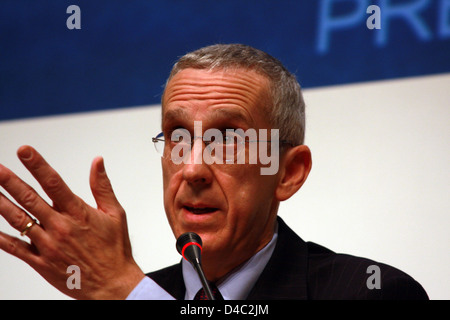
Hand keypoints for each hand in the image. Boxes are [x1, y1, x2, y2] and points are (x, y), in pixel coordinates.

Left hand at [0, 146, 144, 298]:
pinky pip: (14, 247)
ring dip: (1, 203)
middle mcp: (60, 227)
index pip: (54, 183)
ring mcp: (48, 245)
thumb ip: (102, 186)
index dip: (37, 165)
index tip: (25, 151)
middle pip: (30, 199)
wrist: (112, 285)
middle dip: (9, 181)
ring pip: (18, 220)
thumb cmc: (115, 250)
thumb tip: (97, 162)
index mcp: (78, 213)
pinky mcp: (40, 262)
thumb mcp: (115, 214)